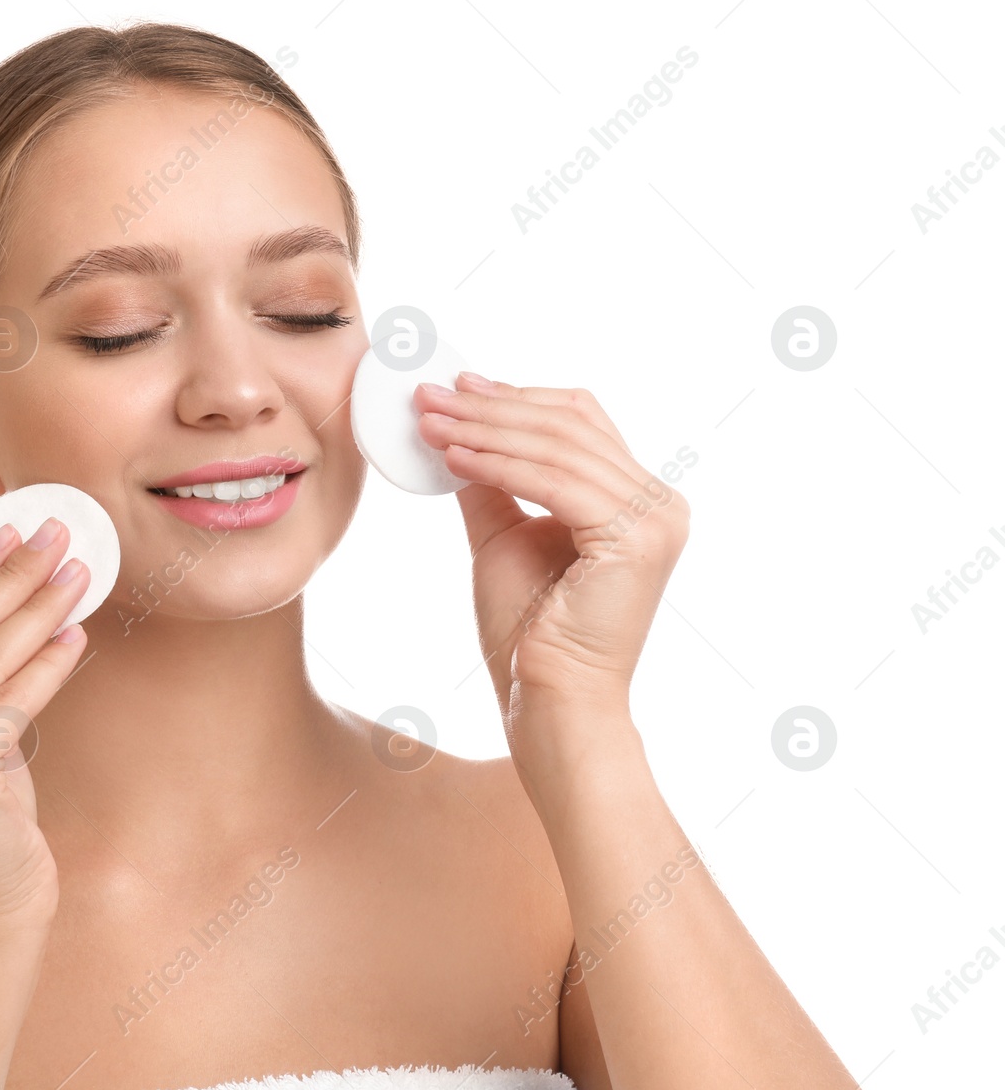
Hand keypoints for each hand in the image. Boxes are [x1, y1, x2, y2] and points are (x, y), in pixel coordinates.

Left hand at [414, 375, 688, 724]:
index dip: (516, 398)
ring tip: (428, 422)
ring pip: (558, 448)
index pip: (579, 423)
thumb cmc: (530, 635)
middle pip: (568, 426)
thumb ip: (493, 485)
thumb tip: (457, 434)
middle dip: (490, 407)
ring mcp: (656, 519)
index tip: (456, 387)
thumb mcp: (504, 538)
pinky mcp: (636, 538)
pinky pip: (554, 483)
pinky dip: (498, 464)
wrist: (551, 702)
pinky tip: (452, 458)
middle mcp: (660, 503)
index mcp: (639, 501)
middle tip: (429, 395)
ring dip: (484, 430)